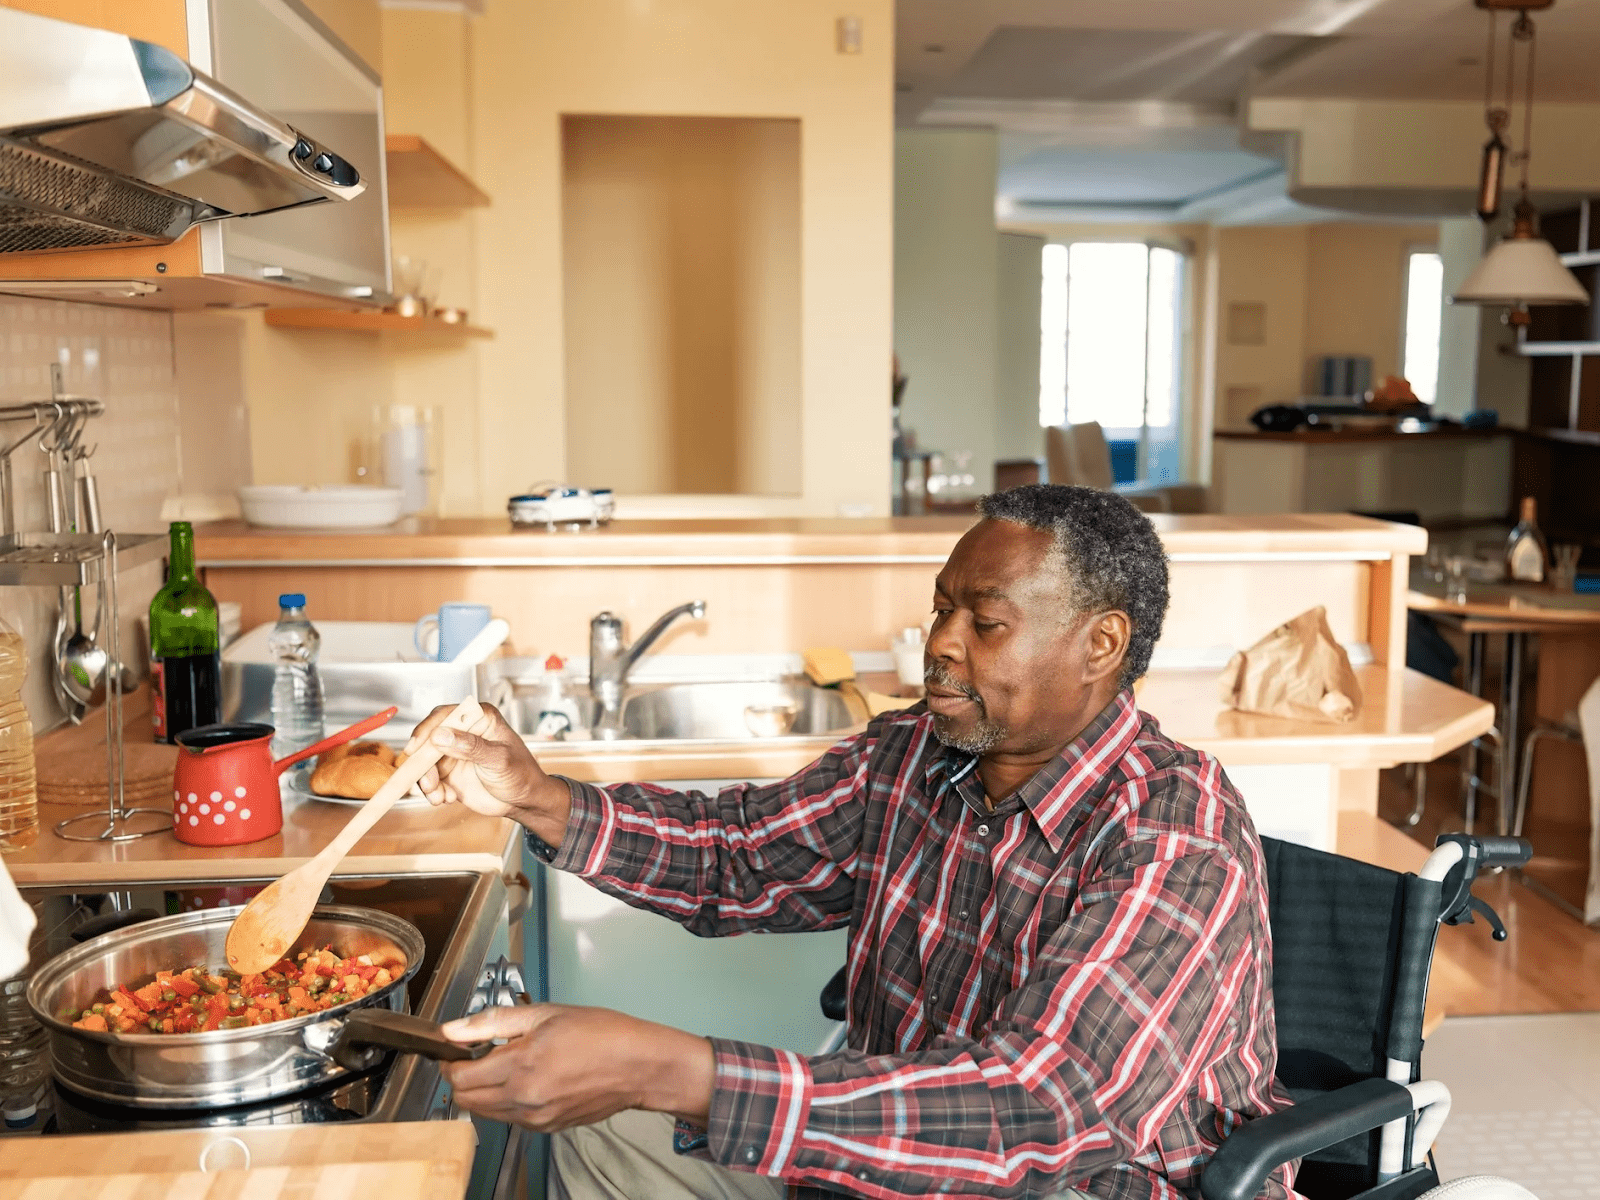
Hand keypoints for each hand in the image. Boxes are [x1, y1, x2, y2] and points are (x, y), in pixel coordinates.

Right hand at [405, 703, 570, 845]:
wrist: (523, 801)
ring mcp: (454, 753)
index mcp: (479, 718)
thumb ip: (471, 747)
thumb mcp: (499, 759)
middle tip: (429, 782)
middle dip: (423, 763)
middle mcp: (463, 732)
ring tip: (440, 796)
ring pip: (425, 762)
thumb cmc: (521, 774)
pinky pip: (430, 780)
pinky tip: (448, 798)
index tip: (416, 747)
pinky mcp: (449, 773)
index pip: (445, 715)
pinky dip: (433, 791)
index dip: (427, 729)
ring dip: (427, 781)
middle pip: (428, 740)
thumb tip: (441, 735)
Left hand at [439, 1004, 715, 1131]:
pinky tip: (527, 1079)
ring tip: (506, 1064)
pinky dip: (508, 1102)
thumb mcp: (545, 1014)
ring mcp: (536, 1118)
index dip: (451, 1062)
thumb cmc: (602, 1034)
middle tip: (477, 1056)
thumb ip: (492, 1022)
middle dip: (462, 1079)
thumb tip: (453, 1030)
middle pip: (467, 1101)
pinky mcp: (548, 1128)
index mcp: (521, 1066)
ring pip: (486, 1113)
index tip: (456, 1049)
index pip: (460, 1078)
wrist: (638, 1066)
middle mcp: (524, 1099)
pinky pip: (512, 1119)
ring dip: (484, 1092)